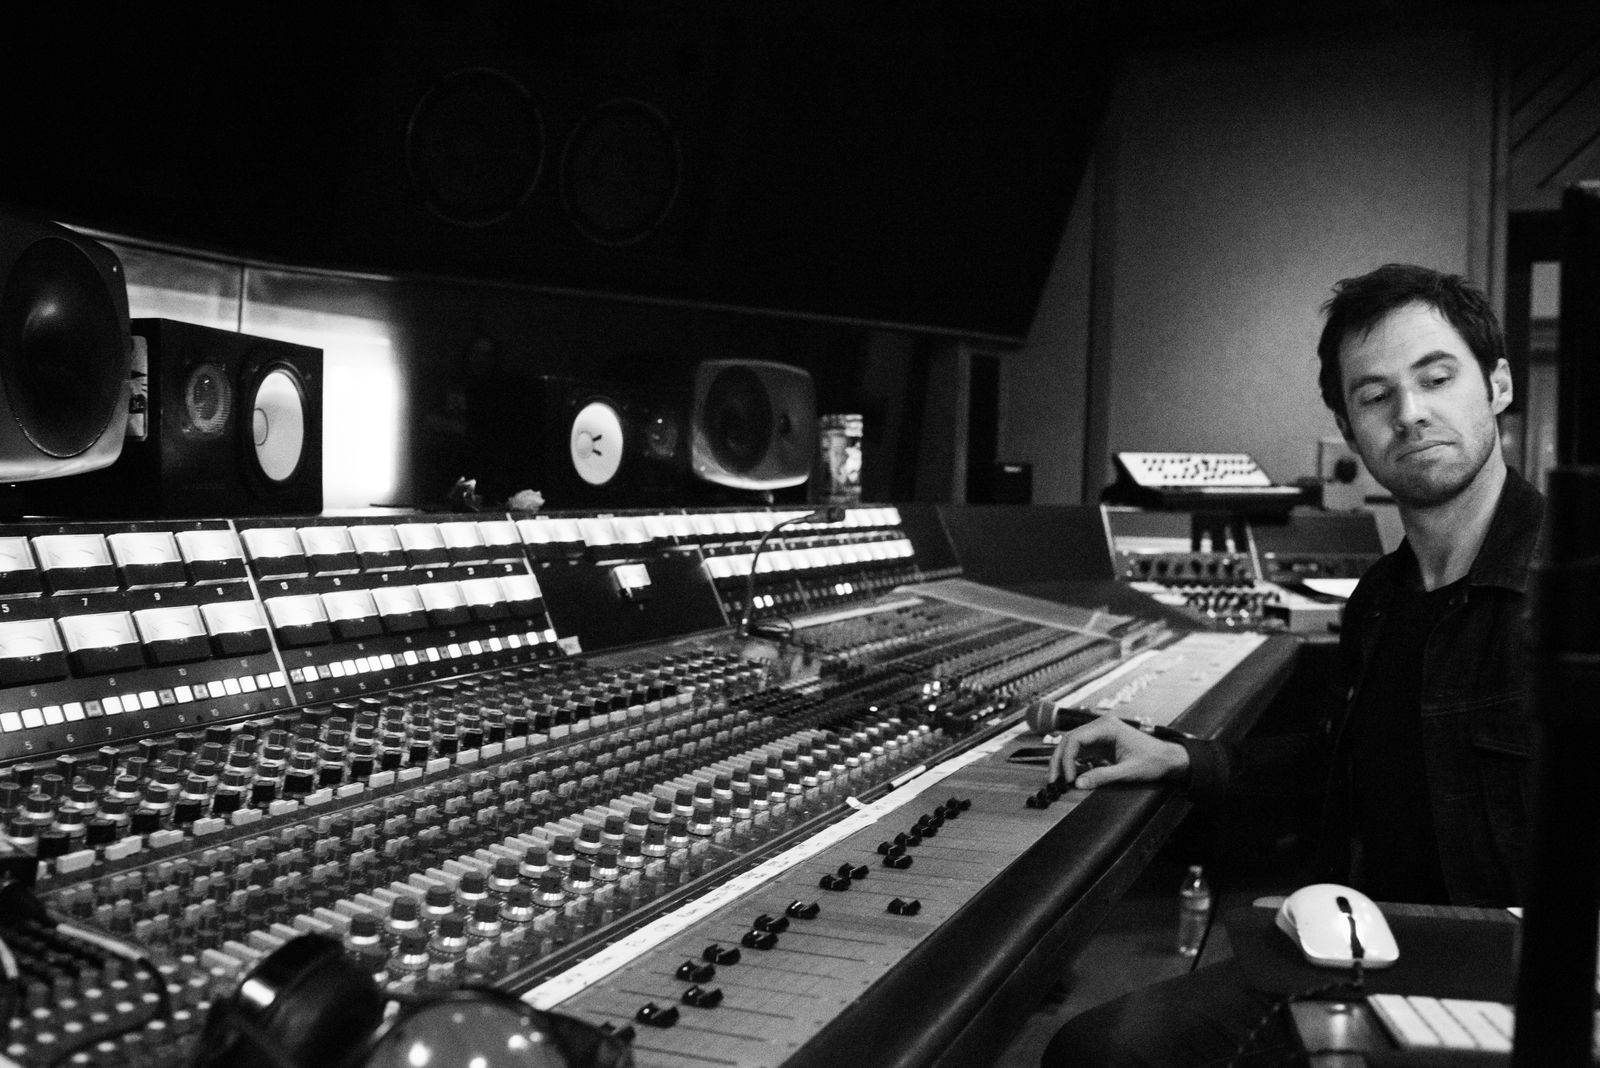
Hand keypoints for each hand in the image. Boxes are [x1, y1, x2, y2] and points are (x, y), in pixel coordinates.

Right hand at [1047, 714, 1189, 788]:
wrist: (1168, 759)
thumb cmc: (1153, 761)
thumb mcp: (1128, 771)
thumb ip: (1102, 776)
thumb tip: (1078, 784)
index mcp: (1107, 726)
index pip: (1075, 738)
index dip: (1067, 759)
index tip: (1068, 778)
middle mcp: (1100, 726)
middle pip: (1069, 740)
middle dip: (1059, 760)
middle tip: (1053, 780)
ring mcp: (1100, 733)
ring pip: (1072, 745)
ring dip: (1063, 761)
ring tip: (1059, 780)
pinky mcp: (1101, 743)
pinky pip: (1080, 750)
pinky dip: (1073, 763)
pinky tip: (1072, 776)